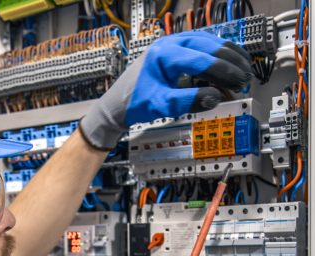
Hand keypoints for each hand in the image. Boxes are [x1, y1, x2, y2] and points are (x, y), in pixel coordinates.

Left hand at [80, 31, 251, 149]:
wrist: (117, 104)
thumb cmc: (134, 103)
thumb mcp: (161, 105)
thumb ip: (188, 101)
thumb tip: (215, 97)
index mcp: (164, 54)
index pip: (202, 59)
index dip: (224, 71)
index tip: (239, 82)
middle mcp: (169, 44)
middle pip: (209, 46)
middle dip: (230, 63)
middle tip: (245, 79)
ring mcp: (172, 45)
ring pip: (208, 43)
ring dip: (228, 57)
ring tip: (244, 71)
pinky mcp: (175, 52)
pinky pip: (202, 48)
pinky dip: (217, 57)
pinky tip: (229, 65)